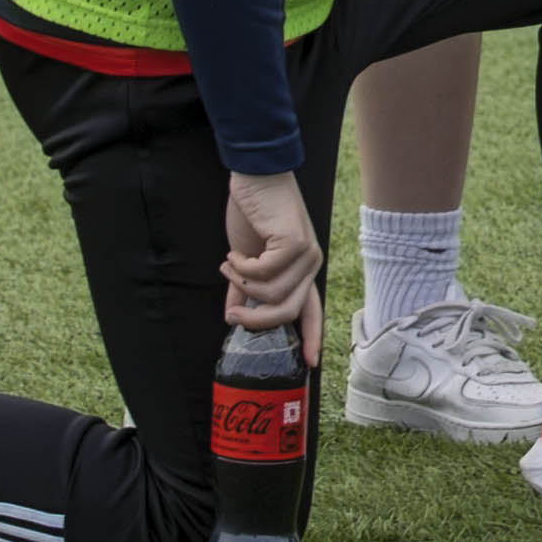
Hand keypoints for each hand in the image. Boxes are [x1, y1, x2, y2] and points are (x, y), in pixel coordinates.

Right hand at [222, 170, 323, 363]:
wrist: (255, 177)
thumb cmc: (252, 214)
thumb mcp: (245, 258)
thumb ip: (242, 288)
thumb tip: (234, 317)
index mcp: (301, 270)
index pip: (311, 310)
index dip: (312, 337)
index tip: (310, 364)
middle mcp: (310, 264)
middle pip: (287, 312)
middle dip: (254, 318)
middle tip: (231, 312)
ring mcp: (307, 253)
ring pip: (273, 295)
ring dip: (242, 286)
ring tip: (229, 266)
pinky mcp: (295, 241)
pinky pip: (264, 273)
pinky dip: (242, 269)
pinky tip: (233, 254)